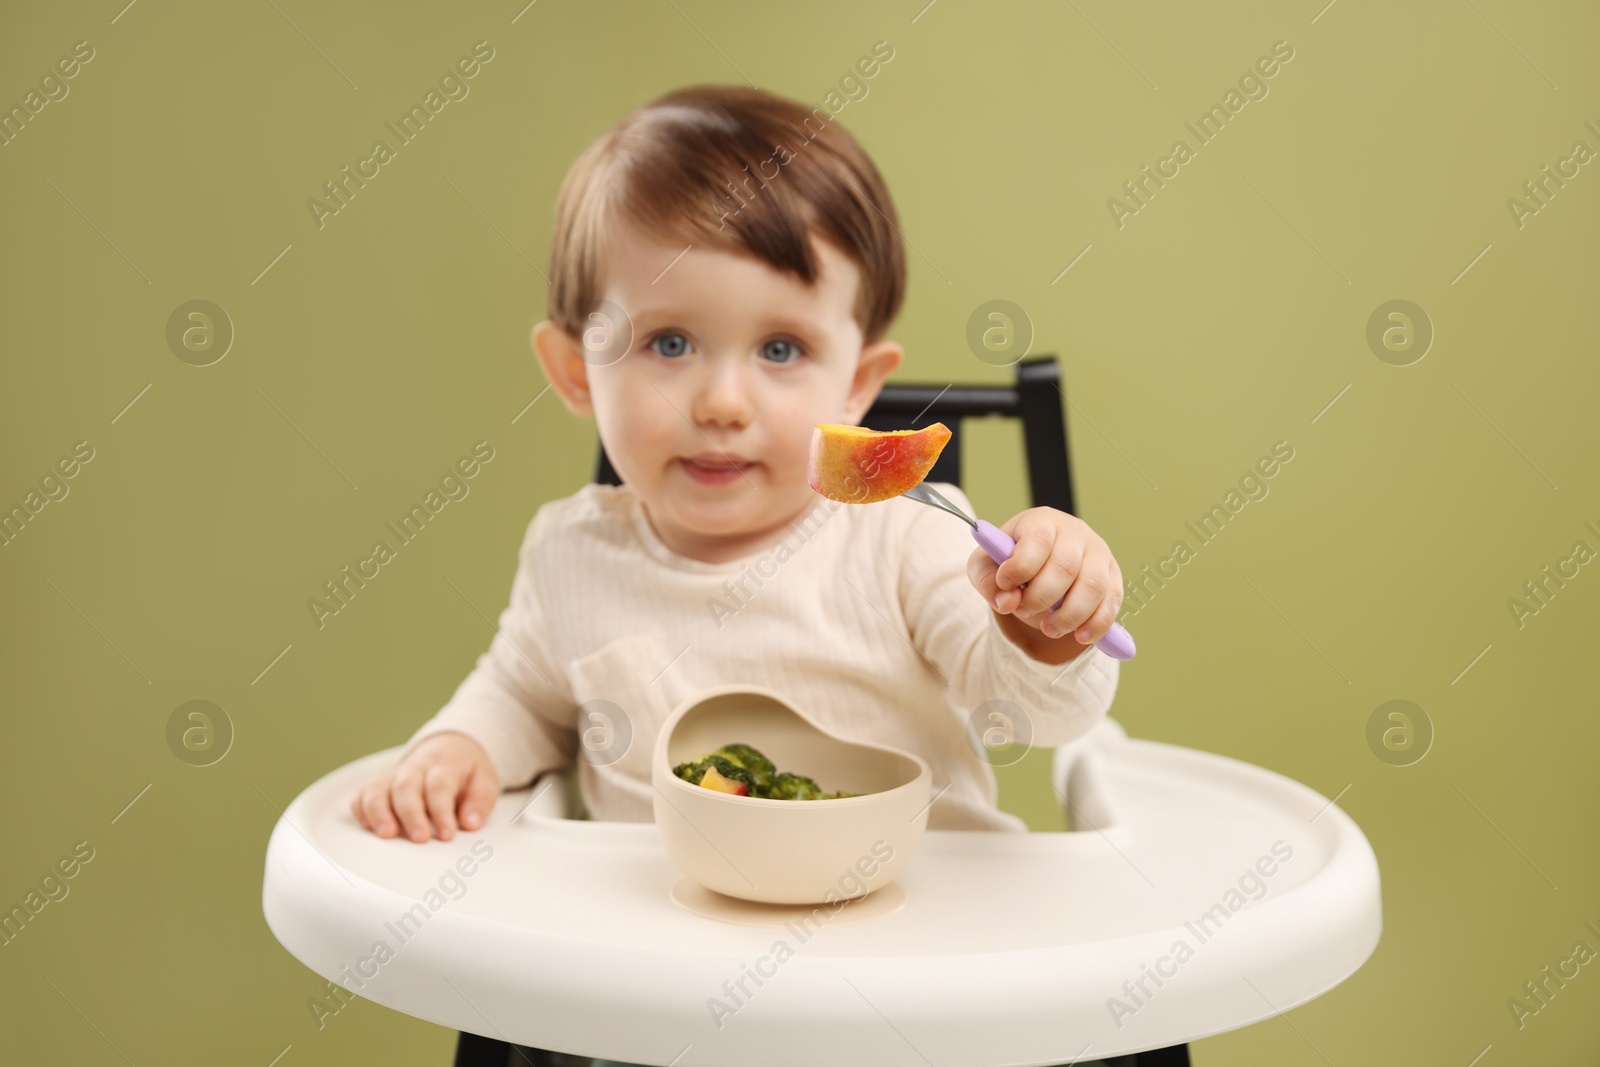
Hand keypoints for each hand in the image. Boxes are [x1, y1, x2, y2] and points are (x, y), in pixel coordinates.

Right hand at [351, 732, 499, 842]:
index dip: (441, 811)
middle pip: (406, 786)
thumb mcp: (484, 779)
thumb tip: (471, 823)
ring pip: (378, 789)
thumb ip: (480, 800)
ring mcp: (394, 776)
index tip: (447, 834)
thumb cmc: (465, 771)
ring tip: (387, 835)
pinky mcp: (379, 786)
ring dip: (379, 812)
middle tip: (420, 838)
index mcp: (443, 766)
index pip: (439, 786)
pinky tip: (369, 827)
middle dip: (410, 814)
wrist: (448, 747)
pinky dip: (361, 810)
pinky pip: (362, 795)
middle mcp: (415, 769)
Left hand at [968, 506, 1122, 644]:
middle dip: (1041, 597)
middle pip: (1065, 566)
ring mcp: (1098, 553)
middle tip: (1024, 611)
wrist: (1038, 562)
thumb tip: (1007, 601)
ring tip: (1048, 629)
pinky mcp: (1112, 576)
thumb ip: (989, 582)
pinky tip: (1080, 636)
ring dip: (1069, 616)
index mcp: (1041, 521)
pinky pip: (1111, 603)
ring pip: (1092, 587)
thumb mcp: (986, 567)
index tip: (1005, 584)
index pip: (1038, 540)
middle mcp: (1074, 532)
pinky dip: (1097, 624)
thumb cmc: (1010, 560)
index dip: (1021, 567)